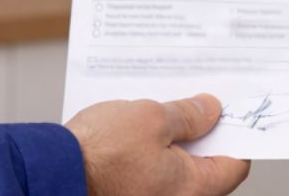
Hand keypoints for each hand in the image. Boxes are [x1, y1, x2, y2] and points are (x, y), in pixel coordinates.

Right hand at [68, 94, 250, 195]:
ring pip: (177, 169)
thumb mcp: (152, 118)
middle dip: (202, 133)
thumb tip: (210, 111)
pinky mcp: (130, 195)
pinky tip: (140, 127)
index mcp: (194, 190)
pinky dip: (153, 152)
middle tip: (196, 103)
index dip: (235, 133)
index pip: (234, 164)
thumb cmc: (100, 153)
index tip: (230, 111)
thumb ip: (188, 115)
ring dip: (174, 140)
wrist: (53, 174)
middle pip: (206, 167)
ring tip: (163, 110)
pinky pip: (154, 173)